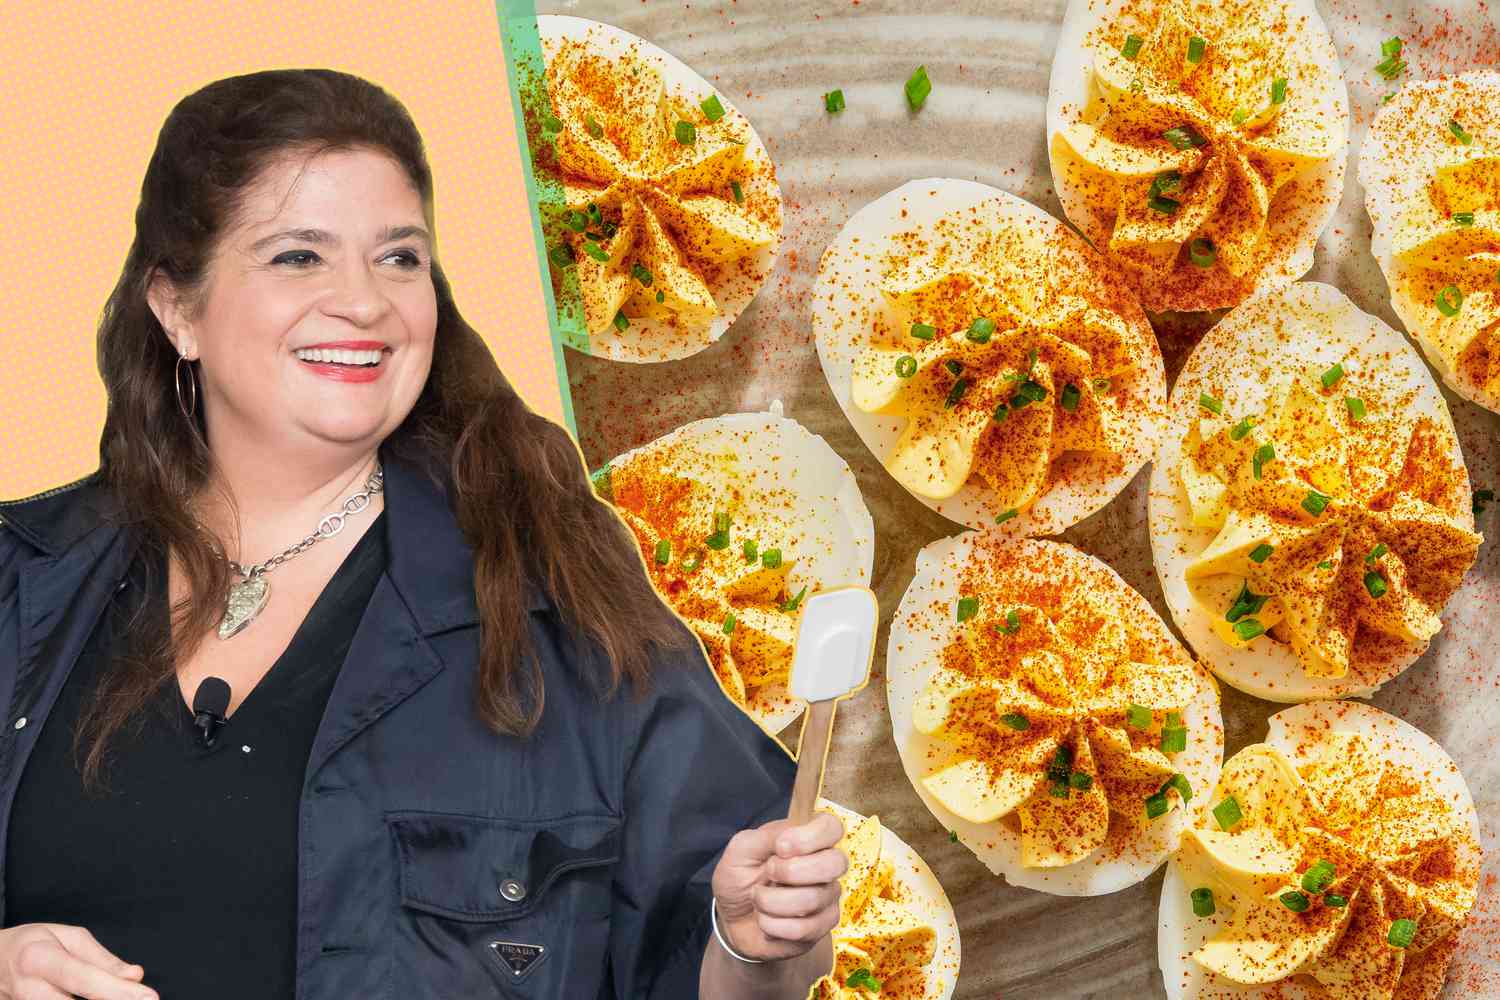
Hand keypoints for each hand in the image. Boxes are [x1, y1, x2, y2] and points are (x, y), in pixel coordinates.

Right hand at [0, 924, 154, 999]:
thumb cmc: (33, 944)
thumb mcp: (68, 936)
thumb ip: (101, 959)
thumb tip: (134, 976)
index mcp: (38, 959)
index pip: (85, 979)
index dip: (119, 992)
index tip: (149, 997)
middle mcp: (28, 989)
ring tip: (123, 997)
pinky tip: (104, 999)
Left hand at [711, 811, 846, 962]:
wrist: (731, 918)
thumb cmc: (739, 877)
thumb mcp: (742, 849)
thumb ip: (766, 837)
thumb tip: (789, 838)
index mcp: (807, 839)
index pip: (832, 827)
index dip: (810, 837)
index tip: (780, 847)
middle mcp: (824, 866)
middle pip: (836, 863)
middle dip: (792, 871)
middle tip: (768, 873)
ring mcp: (826, 898)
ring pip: (812, 900)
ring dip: (770, 902)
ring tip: (758, 899)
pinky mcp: (820, 928)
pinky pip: (803, 929)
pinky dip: (772, 926)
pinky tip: (765, 920)